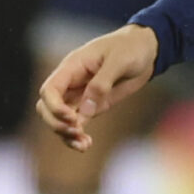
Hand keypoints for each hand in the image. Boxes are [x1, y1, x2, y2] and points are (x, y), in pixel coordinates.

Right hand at [36, 24, 160, 150]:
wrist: (146, 50)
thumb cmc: (130, 48)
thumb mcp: (119, 60)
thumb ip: (102, 83)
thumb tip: (85, 110)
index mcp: (72, 67)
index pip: (49, 90)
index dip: (55, 107)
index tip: (73, 118)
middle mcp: (71, 83)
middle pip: (47, 108)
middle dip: (57, 123)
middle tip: (77, 132)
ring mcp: (80, 96)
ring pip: (59, 120)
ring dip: (66, 135)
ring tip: (84, 145)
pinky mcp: (92, 106)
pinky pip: (77, 124)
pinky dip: (77, 136)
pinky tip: (86, 144)